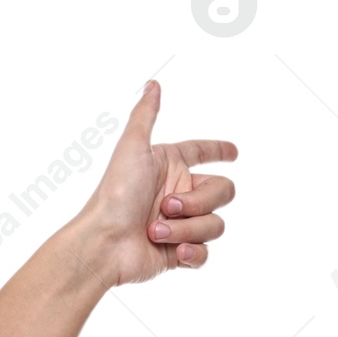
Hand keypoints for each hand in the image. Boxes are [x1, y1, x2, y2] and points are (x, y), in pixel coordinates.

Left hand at [71, 79, 238, 286]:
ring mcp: (180, 223)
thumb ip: (145, 116)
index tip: (234, 152)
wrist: (104, 243)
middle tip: (166, 206)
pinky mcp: (179, 251)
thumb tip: (153, 84)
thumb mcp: (132, 148)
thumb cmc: (115, 194)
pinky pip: (205, 251)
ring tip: (156, 230)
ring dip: (187, 228)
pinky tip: (174, 251)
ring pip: (216, 224)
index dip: (218, 150)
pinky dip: (191, 251)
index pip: (202, 152)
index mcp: (169, 167)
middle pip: (222, 191)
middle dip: (198, 202)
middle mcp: (177, 193)